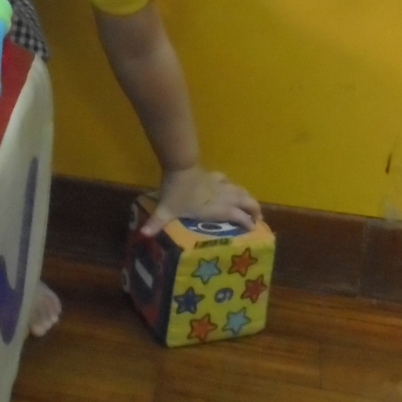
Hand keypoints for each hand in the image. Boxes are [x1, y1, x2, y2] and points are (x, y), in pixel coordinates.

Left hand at [140, 165, 260, 237]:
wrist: (179, 165)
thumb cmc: (176, 191)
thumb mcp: (166, 210)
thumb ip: (156, 223)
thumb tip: (142, 235)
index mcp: (215, 209)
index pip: (237, 216)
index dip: (247, 222)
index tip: (253, 229)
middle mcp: (222, 197)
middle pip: (245, 201)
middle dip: (255, 210)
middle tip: (259, 219)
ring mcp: (219, 185)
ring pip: (240, 190)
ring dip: (248, 198)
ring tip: (252, 206)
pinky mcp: (214, 176)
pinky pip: (227, 181)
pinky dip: (232, 186)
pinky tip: (231, 187)